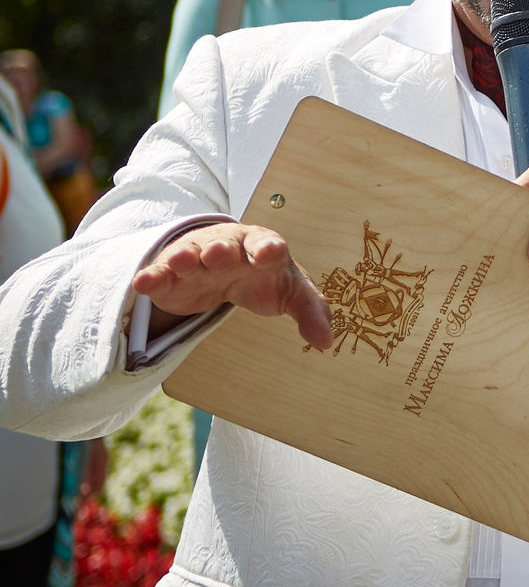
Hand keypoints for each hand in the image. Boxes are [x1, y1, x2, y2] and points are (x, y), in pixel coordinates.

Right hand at [132, 221, 331, 349]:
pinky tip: (144, 282)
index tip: (270, 253)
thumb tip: (327, 341)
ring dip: (187, 257)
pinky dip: (153, 277)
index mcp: (263, 248)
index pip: (268, 245)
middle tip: (220, 254)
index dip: (268, 249)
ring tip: (182, 261)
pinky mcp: (171, 274)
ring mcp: (197, 258)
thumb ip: (310, 311)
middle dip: (223, 249)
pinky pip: (161, 273)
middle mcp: (229, 248)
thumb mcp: (290, 290)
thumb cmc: (263, 275)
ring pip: (191, 255)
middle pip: (226, 246)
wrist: (222, 265)